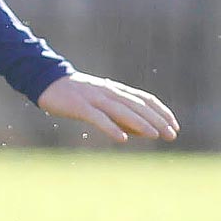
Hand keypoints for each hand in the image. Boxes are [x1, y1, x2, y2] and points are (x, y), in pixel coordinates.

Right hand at [37, 73, 178, 143]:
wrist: (46, 82)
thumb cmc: (76, 95)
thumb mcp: (100, 102)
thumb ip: (119, 115)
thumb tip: (139, 131)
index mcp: (115, 89)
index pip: (144, 99)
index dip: (161, 112)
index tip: (174, 126)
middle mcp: (108, 92)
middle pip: (137, 105)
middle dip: (157, 120)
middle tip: (171, 135)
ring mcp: (94, 98)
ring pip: (121, 110)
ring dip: (140, 123)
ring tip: (154, 135)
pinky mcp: (79, 106)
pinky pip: (98, 118)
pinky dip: (111, 127)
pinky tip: (121, 139)